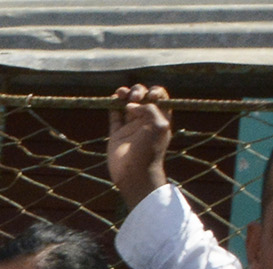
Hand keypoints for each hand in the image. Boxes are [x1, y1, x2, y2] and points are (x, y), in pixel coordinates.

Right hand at [107, 85, 173, 207]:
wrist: (134, 173)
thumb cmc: (150, 150)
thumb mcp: (158, 125)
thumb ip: (149, 108)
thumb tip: (130, 105)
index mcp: (160, 118)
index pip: (159, 98)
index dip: (155, 91)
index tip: (151, 95)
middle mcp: (145, 120)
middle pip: (142, 97)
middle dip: (138, 91)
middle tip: (134, 99)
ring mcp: (130, 126)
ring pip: (127, 103)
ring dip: (124, 94)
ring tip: (120, 93)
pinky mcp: (116, 133)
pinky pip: (113, 115)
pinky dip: (112, 105)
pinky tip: (112, 98)